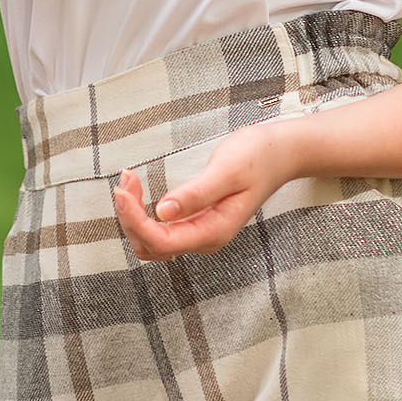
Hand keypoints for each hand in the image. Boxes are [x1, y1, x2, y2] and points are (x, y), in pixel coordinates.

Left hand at [112, 121, 300, 261]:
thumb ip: (196, 193)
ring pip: (153, 240)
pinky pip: (161, 229)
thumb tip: (162, 212)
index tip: (122, 190)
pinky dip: (143, 213)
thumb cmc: (257, 157)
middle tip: (125, 178)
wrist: (280, 154)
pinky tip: (140, 190)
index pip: (161, 241)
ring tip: (129, 181)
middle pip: (152, 246)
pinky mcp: (196, 221)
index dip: (135, 219)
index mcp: (213, 231)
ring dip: (134, 216)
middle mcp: (204, 238)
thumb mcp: (227, 170)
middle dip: (130, 216)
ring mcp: (200, 232)